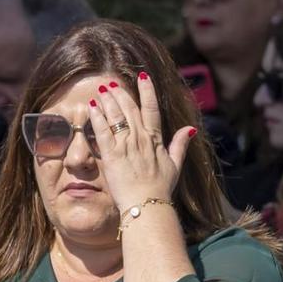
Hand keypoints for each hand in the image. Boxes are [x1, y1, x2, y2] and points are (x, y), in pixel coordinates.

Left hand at [87, 71, 193, 215]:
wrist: (147, 205)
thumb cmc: (161, 188)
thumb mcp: (175, 165)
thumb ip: (180, 144)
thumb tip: (190, 128)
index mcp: (155, 139)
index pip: (151, 108)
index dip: (147, 91)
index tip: (143, 76)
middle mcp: (141, 138)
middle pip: (130, 109)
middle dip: (121, 93)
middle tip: (112, 82)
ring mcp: (126, 146)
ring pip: (116, 117)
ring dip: (108, 101)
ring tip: (101, 89)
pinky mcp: (111, 156)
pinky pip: (103, 133)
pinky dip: (97, 118)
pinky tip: (92, 107)